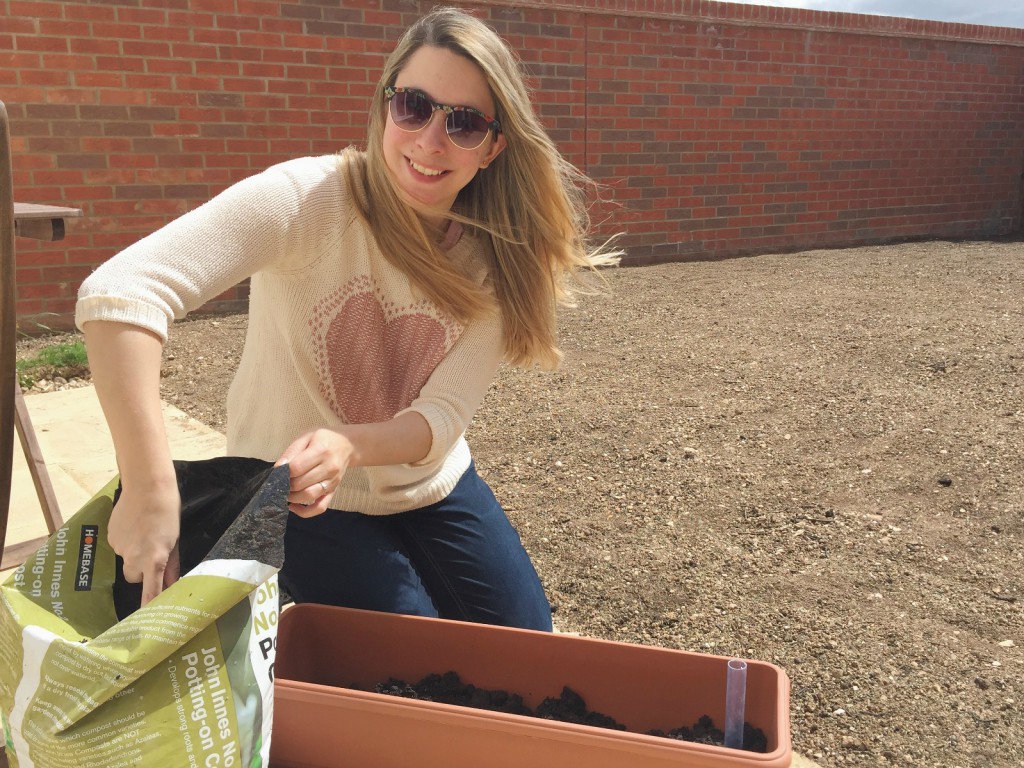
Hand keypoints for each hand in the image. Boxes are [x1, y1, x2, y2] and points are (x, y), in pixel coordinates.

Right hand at [107, 481, 181, 606]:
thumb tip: (172, 585)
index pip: (150, 591)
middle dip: (142, 572)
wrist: (147, 487)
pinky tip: (133, 526)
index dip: (148, 607)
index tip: (145, 622)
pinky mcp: (110, 538)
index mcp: (155, 560)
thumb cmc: (168, 513)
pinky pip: (119, 547)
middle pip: (134, 578)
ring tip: (143, 533)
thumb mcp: (175, 541)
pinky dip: (125, 542)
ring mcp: (120, 548)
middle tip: (152, 554)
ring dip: (134, 555)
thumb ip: (172, 565)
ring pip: (126, 561)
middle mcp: (135, 558)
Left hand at [276, 428, 354, 516]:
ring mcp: (333, 482)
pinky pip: (320, 507)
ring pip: (309, 496)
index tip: (277, 471)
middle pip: (301, 483)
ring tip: (284, 491)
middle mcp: (329, 468)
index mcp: (321, 451)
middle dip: (285, 485)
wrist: (348, 445)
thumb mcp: (307, 436)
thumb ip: (292, 451)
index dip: (283, 471)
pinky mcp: (333, 491)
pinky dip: (305, 512)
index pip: (297, 467)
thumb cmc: (324, 438)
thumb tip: (278, 468)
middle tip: (279, 481)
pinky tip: (293, 507)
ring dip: (292, 497)